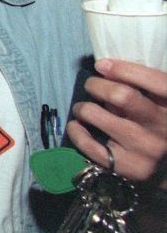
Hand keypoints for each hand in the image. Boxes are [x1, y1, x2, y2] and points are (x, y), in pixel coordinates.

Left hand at [67, 59, 166, 184]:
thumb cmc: (161, 126)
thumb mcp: (162, 105)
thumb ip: (145, 89)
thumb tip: (107, 71)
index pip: (154, 81)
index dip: (124, 69)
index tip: (102, 65)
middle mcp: (163, 127)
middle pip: (122, 96)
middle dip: (97, 85)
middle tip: (91, 86)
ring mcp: (145, 148)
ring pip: (98, 116)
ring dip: (83, 107)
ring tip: (82, 108)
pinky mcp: (128, 167)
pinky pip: (90, 146)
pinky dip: (76, 132)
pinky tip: (76, 125)